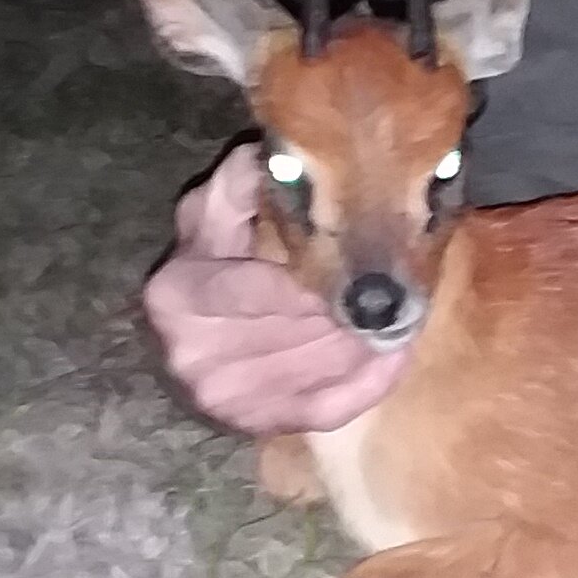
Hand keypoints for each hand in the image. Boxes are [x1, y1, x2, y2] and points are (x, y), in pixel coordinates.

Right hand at [141, 142, 406, 434]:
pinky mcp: (256, 424)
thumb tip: (266, 153)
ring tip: (401, 312)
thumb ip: (236, 185)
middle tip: (395, 284)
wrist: (201, 341)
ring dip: (366, 339)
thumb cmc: (213, 263)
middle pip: (297, 328)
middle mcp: (190, 352)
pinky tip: (395, 355)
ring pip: (318, 365)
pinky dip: (368, 382)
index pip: (259, 288)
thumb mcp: (212, 215)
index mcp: (176, 293)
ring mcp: (222, 397)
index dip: (313, 275)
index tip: (360, 256)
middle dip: (348, 304)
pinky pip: (326, 408)